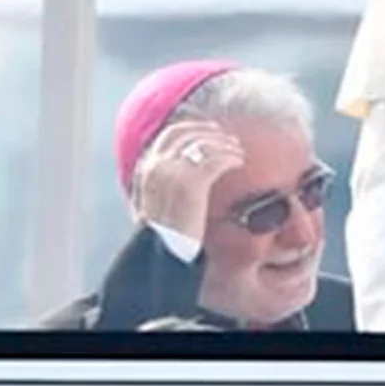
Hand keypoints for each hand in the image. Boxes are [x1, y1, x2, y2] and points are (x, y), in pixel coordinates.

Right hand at [134, 120, 243, 240]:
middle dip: (212, 134)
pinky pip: (215, 161)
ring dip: (225, 145)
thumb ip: (162, 183)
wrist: (164, 257)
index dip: (194, 128)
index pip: (171, 134)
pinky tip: (238, 162)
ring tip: (238, 153)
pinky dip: (229, 157)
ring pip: (204, 145)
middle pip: (189, 135)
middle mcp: (156, 167)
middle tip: (230, 140)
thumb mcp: (155, 205)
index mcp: (145, 170)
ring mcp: (172, 174)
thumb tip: (185, 165)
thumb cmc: (164, 236)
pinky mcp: (191, 185)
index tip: (211, 131)